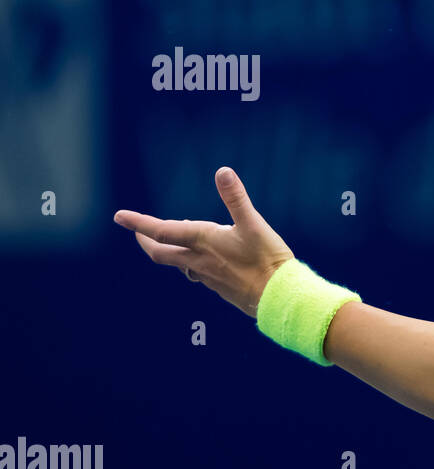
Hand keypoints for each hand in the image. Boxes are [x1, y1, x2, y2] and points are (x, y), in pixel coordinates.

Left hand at [113, 166, 294, 317]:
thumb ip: (236, 198)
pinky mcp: (221, 287)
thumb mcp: (254, 224)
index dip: (139, 223)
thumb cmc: (267, 260)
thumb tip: (223, 171)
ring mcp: (209, 277)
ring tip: (170, 243)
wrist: (279, 297)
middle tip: (137, 234)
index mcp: (203, 241)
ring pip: (180, 264)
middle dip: (147, 242)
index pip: (162, 231)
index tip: (119, 217)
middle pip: (162, 253)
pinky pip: (197, 274)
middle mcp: (200, 260)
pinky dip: (191, 263)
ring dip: (170, 252)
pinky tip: (204, 262)